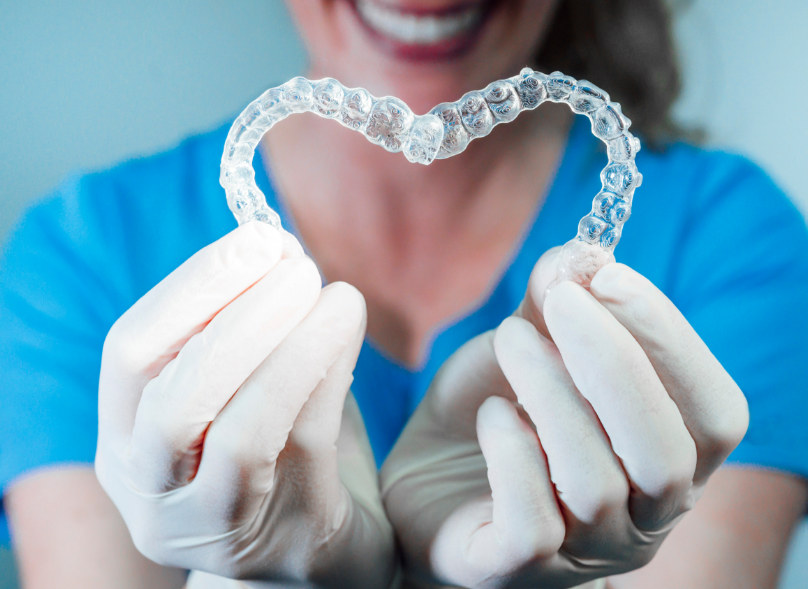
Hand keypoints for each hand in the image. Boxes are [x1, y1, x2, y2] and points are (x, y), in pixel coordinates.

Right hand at [96, 222, 395, 587]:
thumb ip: (250, 325)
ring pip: (237, 434)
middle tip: (295, 264)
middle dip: (235, 317)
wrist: (319, 549)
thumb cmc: (279, 452)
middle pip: (171, 401)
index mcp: (127, 440)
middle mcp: (152, 490)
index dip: (191, 289)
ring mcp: (211, 525)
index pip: (130, 355)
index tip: (257, 238)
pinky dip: (326, 376)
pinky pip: (301, 448)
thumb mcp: (246, 385)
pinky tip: (348, 329)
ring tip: (336, 293)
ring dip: (288, 347)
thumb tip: (278, 245)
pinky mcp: (280, 539)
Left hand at [381, 247, 748, 588]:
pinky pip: (534, 524)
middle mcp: (642, 519)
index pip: (714, 412)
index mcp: (666, 459)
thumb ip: (556, 306)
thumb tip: (579, 255)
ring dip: (551, 392)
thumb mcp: (527, 348)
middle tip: (558, 300)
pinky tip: (492, 415)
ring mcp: (583, 554)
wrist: (420, 481)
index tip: (609, 276)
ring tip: (510, 339)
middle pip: (667, 454)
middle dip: (615, 361)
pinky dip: (513, 454)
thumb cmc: (492, 414)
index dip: (671, 340)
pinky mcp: (516, 571)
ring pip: (596, 483)